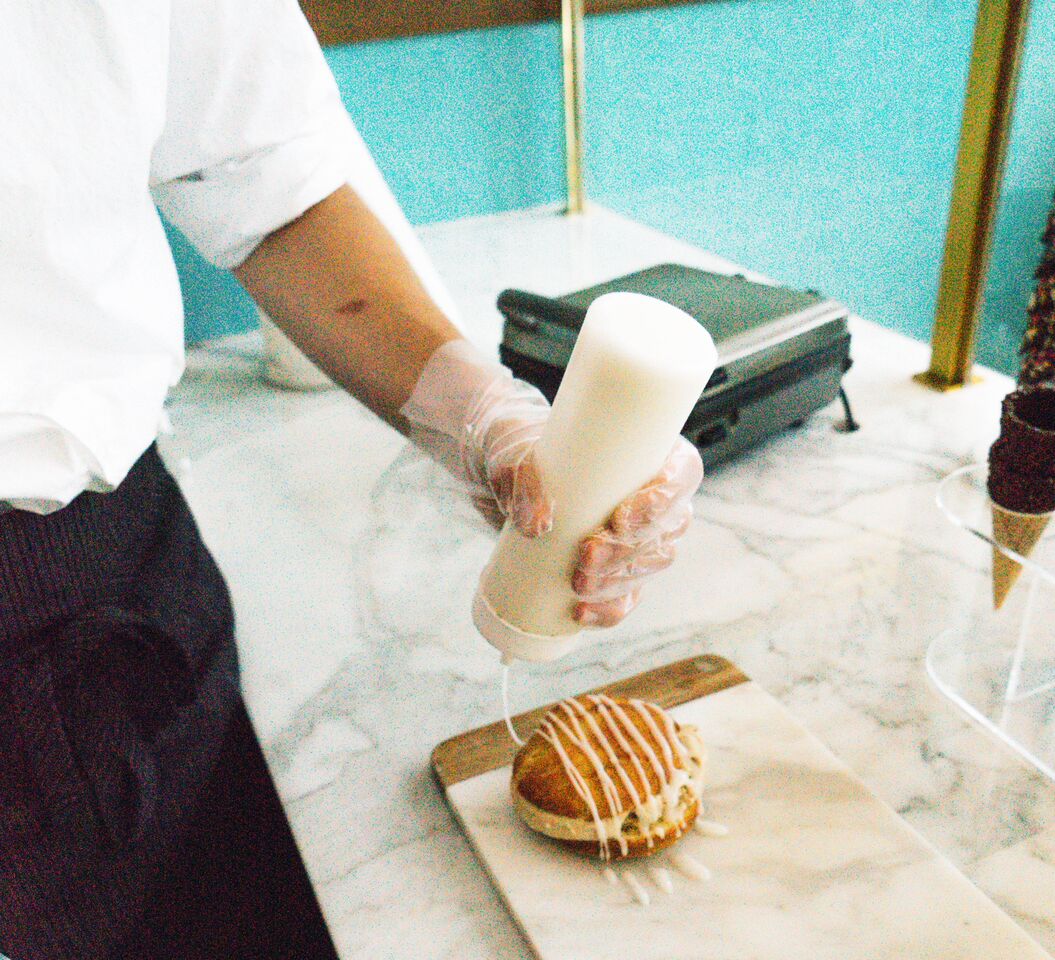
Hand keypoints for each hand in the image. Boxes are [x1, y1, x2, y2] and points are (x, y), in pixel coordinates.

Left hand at [400, 341, 702, 627]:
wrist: (495, 477)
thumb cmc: (514, 446)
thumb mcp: (508, 451)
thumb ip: (519, 479)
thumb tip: (537, 524)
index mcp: (643, 452)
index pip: (681, 474)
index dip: (664, 499)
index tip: (621, 517)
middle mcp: (649, 494)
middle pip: (667, 529)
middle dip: (630, 550)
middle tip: (587, 554)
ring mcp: (634, 535)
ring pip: (649, 565)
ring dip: (620, 580)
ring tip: (579, 584)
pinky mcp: (612, 567)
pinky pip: (627, 596)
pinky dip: (609, 609)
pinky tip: (581, 613)